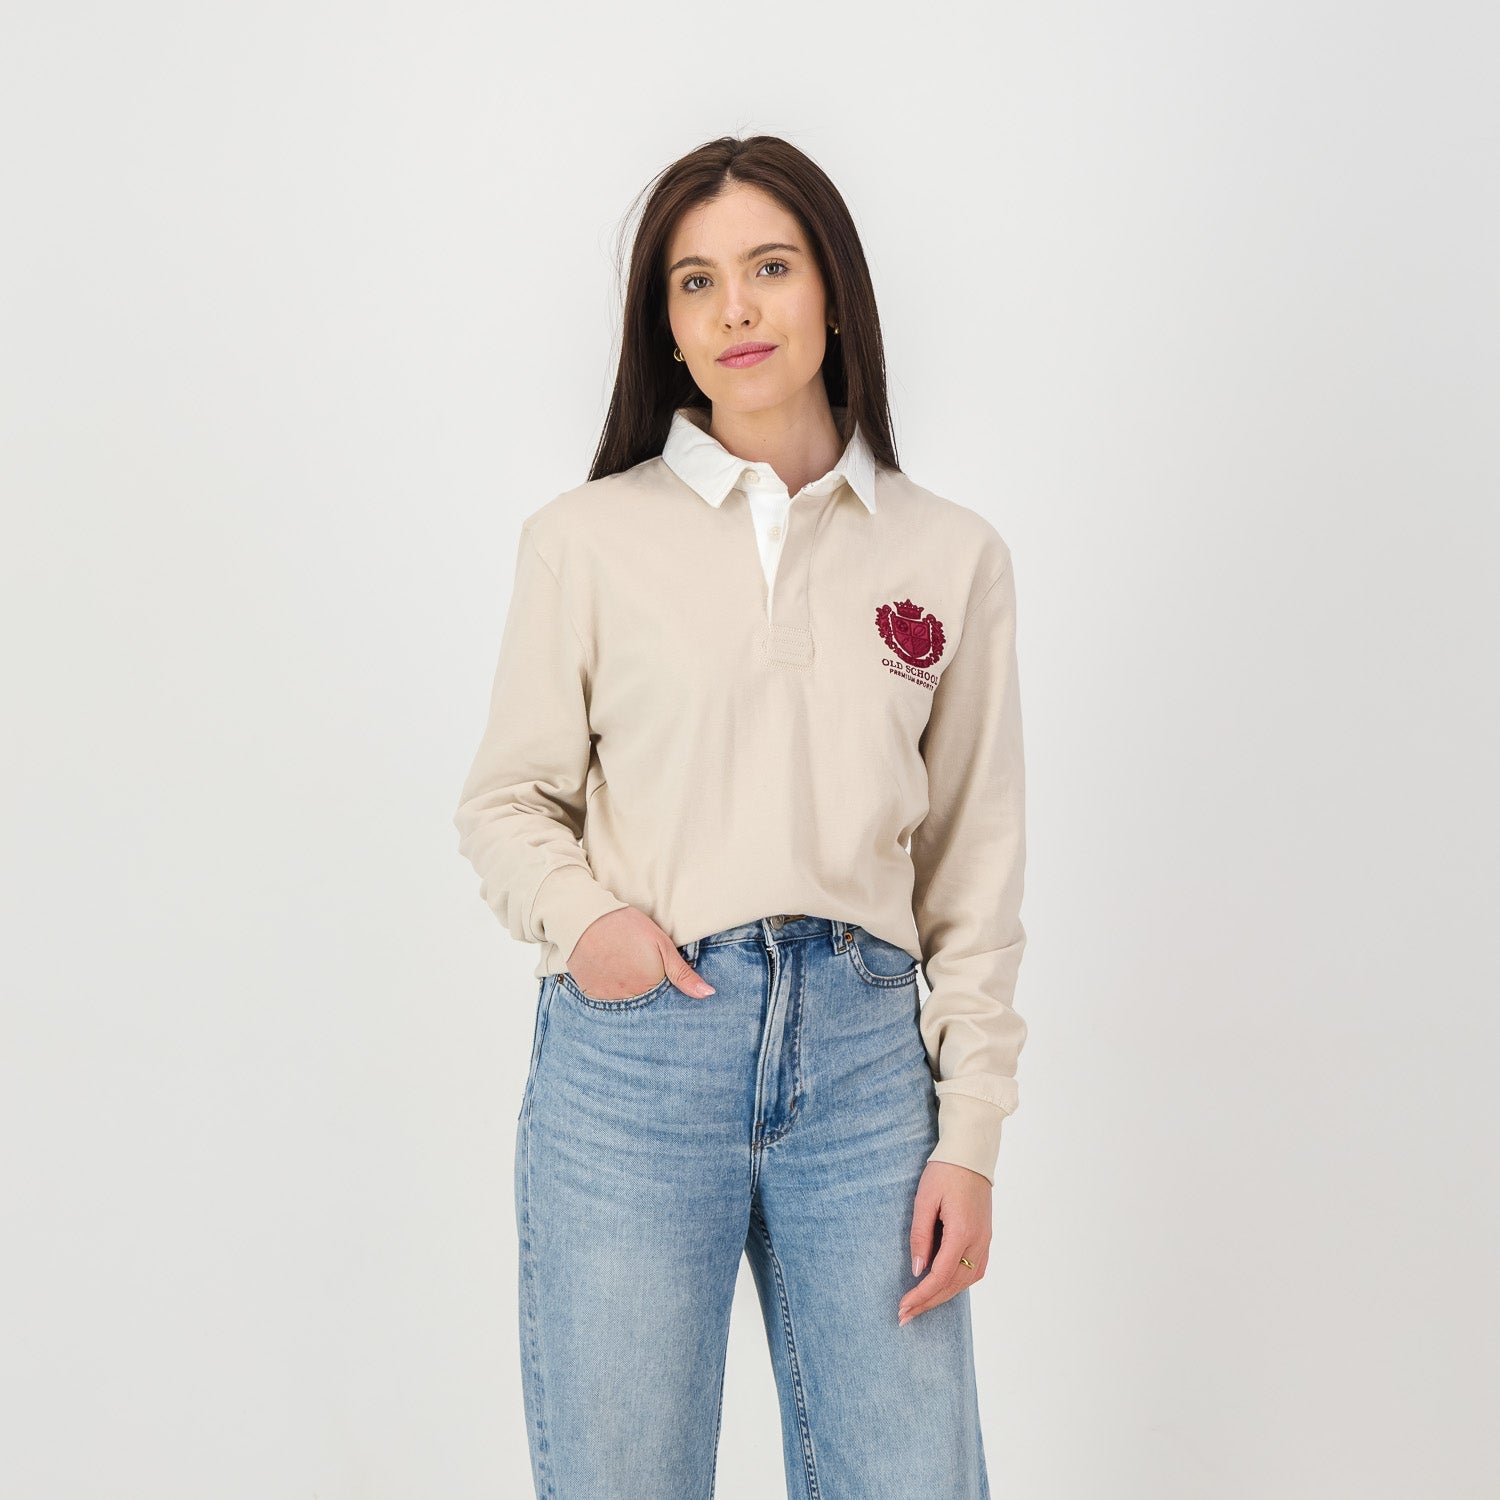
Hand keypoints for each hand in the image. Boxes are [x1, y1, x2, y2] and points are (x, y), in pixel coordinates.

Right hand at [566, 906, 714, 1000]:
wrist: (586, 918)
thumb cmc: (628, 927)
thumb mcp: (661, 945)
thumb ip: (683, 974)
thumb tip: (708, 994)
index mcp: (651, 987)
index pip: (665, 1005)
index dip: (666, 997)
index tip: (663, 987)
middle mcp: (630, 999)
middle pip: (645, 1008)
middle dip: (648, 999)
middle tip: (639, 974)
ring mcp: (609, 1000)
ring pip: (626, 1007)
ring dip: (629, 997)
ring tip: (624, 974)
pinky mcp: (592, 996)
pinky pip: (606, 1003)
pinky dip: (610, 994)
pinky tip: (610, 976)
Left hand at [898, 1160, 991, 1325]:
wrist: (970, 1154)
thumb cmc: (944, 1172)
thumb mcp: (924, 1200)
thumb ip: (920, 1236)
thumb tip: (918, 1270)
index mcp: (963, 1232)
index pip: (941, 1275)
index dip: (921, 1296)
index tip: (903, 1307)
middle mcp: (979, 1241)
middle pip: (954, 1284)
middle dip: (929, 1303)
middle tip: (905, 1316)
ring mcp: (985, 1240)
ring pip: (966, 1280)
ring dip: (943, 1295)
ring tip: (920, 1305)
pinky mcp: (986, 1237)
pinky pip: (974, 1270)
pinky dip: (957, 1283)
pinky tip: (942, 1287)